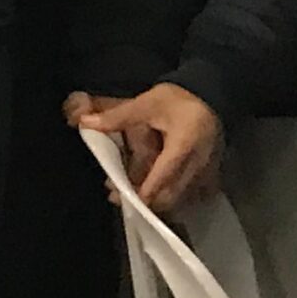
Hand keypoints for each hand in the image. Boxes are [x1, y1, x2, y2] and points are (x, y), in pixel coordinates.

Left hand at [76, 82, 222, 215]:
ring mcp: (206, 172)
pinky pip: (188, 194)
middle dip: (145, 200)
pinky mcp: (208, 175)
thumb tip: (86, 123)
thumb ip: (117, 117)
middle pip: (171, 194)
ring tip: (128, 193)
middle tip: (117, 196)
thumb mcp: (146, 103)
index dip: (144, 190)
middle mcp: (198, 163)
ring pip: (180, 197)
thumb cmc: (177, 100)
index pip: (163, 175)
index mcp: (183, 144)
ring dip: (155, 199)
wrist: (210, 96)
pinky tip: (151, 189)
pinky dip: (168, 194)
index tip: (122, 197)